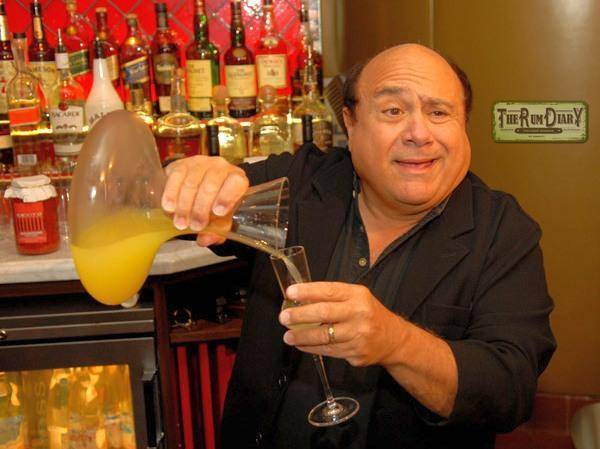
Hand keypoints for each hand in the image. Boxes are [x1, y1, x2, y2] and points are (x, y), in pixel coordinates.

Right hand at [161, 156, 248, 245]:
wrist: (198, 187)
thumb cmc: (214, 203)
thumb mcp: (221, 220)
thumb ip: (217, 231)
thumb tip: (205, 240)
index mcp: (236, 179)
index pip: (236, 183)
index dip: (227, 197)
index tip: (218, 213)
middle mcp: (220, 167)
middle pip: (211, 185)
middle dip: (201, 208)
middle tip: (194, 226)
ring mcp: (200, 163)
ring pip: (192, 183)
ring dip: (184, 206)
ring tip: (181, 223)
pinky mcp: (182, 164)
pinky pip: (176, 177)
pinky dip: (171, 194)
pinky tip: (170, 208)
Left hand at [278, 282, 407, 366]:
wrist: (393, 339)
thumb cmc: (369, 314)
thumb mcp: (356, 297)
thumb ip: (333, 297)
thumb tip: (301, 299)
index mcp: (358, 295)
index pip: (329, 291)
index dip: (308, 291)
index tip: (290, 292)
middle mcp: (359, 314)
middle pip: (325, 313)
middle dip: (301, 315)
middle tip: (284, 317)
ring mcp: (358, 335)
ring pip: (324, 336)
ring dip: (302, 336)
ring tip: (288, 335)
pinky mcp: (356, 353)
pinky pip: (328, 351)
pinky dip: (311, 348)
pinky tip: (301, 344)